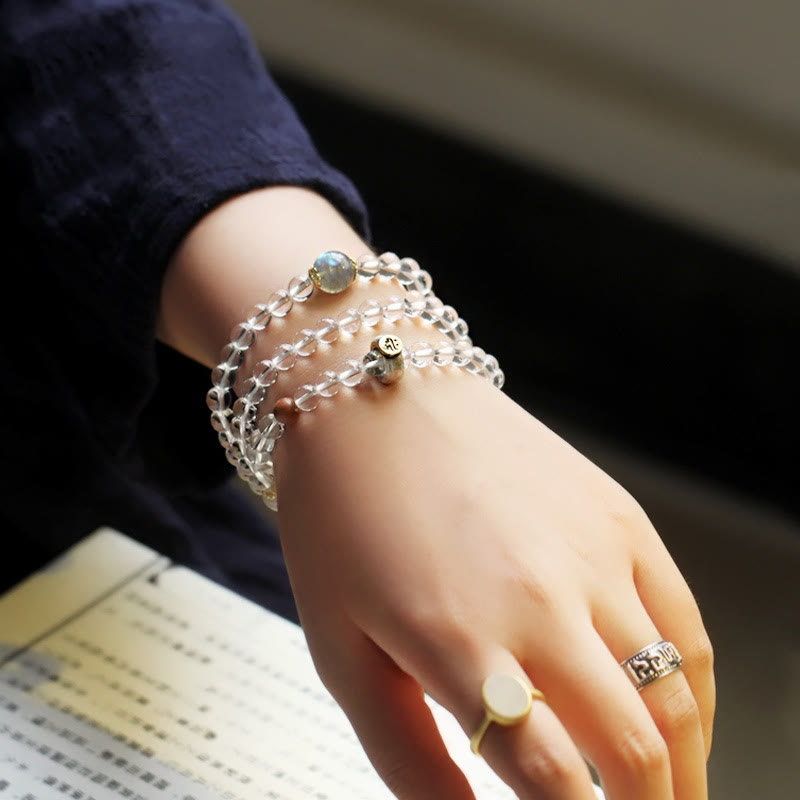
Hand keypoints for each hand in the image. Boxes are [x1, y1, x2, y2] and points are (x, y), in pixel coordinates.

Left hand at [275, 370, 714, 799]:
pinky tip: (678, 713)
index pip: (553, 784)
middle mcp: (540, 599)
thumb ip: (406, 753)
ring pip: (675, 694)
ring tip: (667, 794)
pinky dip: (692, 687)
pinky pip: (683, 622)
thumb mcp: (340, 647)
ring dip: (682, 765)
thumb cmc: (342, 516)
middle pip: (633, 751)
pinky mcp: (617, 515)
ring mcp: (591, 552)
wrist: (373, 400)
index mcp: (460, 641)